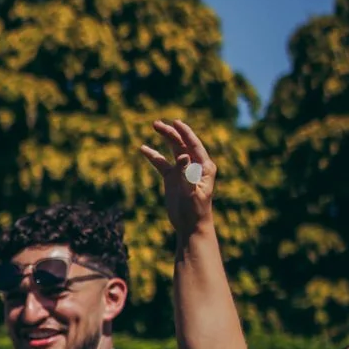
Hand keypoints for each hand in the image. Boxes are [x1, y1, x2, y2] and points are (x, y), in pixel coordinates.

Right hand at [137, 118, 217, 241]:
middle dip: (171, 133)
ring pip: (172, 150)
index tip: (176, 122)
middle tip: (156, 124)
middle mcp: (194, 165)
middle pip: (181, 144)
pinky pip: (162, 164)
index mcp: (204, 167)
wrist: (190, 225)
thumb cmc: (195, 210)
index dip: (185, 132)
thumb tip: (181, 155)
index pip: (193, 145)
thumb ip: (185, 173)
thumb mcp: (190, 191)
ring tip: (154, 126)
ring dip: (164, 139)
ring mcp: (182, 171)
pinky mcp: (172, 178)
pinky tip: (144, 149)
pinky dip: (153, 156)